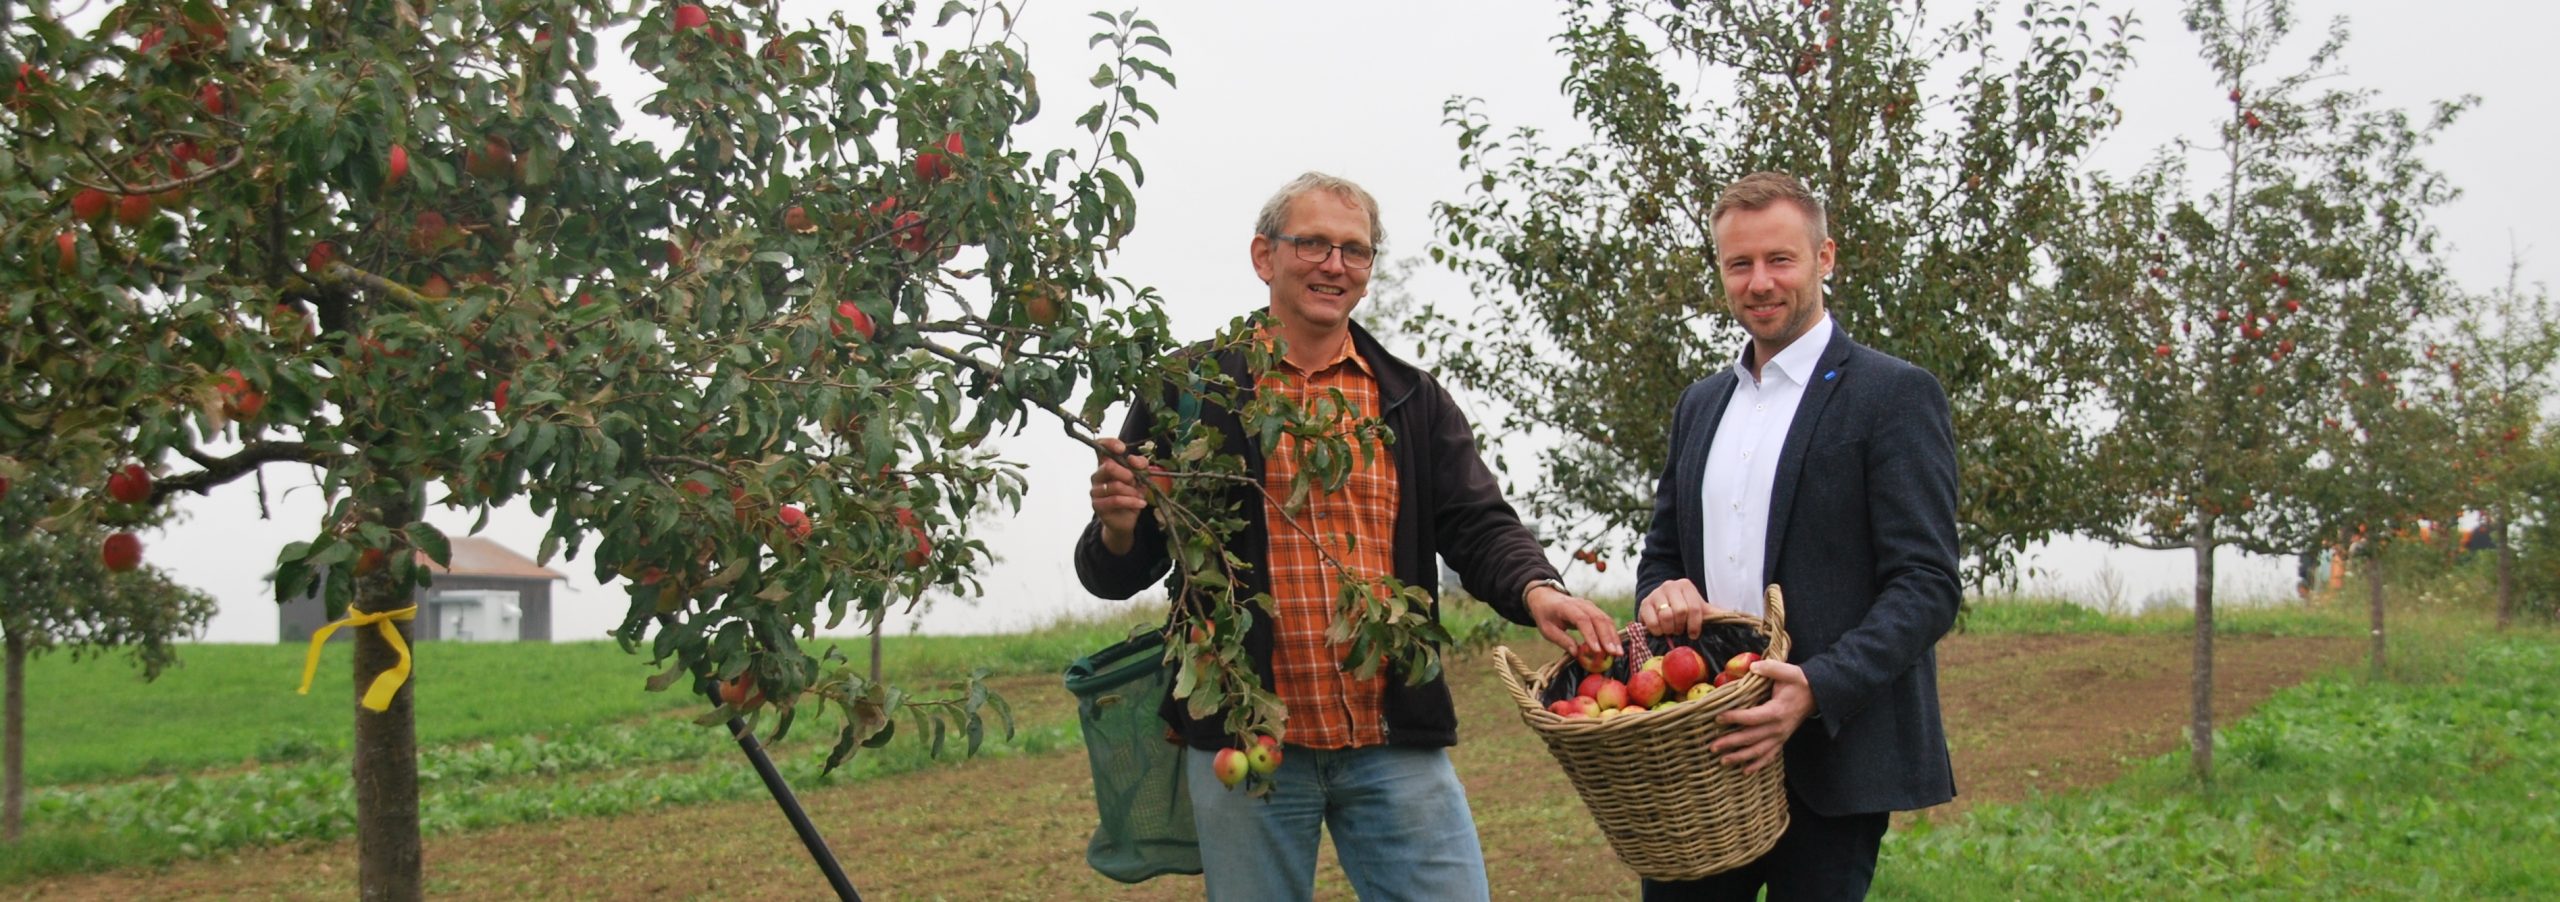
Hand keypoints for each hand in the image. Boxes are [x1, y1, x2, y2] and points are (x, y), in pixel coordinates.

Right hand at [1088, 438, 1150, 554]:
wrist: (1126, 519)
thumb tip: (1133, 460)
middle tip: (1135, 481)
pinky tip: (1141, 504)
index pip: (1100, 447)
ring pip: (1115, 486)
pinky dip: (1132, 501)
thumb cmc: (1132, 495)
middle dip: (1127, 474)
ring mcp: (1095, 491)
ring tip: (1139, 496)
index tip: (1122, 449)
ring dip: (1132, 491)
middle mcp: (1097, 475)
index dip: (1109, 444)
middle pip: (1108, 467)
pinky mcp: (1097, 505)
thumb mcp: (1141, 478)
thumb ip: (1140, 465)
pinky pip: (1115, 500)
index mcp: (1106, 465)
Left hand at [1525, 582, 1620, 657]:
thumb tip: (1576, 654)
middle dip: (1607, 637)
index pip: (1581, 620)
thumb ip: (1561, 640)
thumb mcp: (1547, 629)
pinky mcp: (1595, 610)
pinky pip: (1606, 621)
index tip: (1597, 650)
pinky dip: (1612, 633)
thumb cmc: (1546, 615)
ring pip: (1605, 619)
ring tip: (1618, 653)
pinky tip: (1616, 646)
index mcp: (1566, 607)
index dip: (1590, 635)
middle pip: (1598, 619)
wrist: (1547, 597)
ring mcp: (1590, 606)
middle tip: (1613, 654)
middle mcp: (1581, 604)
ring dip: (1613, 636)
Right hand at [1637, 579, 1712, 637]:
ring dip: (1669, 629)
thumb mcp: (1700, 609)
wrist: (1660, 605)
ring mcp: (1655, 593)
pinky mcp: (1644, 604)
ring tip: (1670, 630)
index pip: (1694, 608)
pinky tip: (1660, 630)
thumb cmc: (1684, 610)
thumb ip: (1716, 614)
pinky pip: (1652, 621)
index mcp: (1686, 585)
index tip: (1693, 634)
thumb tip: (1738, 617)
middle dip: (1681, 627)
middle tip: (1679, 631)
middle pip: (1680, 612)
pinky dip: (1657, 630)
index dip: (1695, 625)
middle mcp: (1670, 585)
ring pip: (1666, 616)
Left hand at [1709, 659, 1814, 772]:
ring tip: (1723, 761)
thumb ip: (1771, 668)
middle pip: (1751, 738)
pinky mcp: (1782, 740)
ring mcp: (1781, 736)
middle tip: (1712, 747)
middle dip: (1731, 743)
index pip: (1752, 717)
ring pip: (1758, 751)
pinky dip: (1757, 765)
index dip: (1735, 718)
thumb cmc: (1799, 683)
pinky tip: (1745, 771)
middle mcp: (1778, 728)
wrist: (1817, 695)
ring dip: (1740, 757)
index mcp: (1777, 711)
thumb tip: (1753, 667)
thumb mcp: (1788, 672)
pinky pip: (1770, 756)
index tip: (1718, 718)